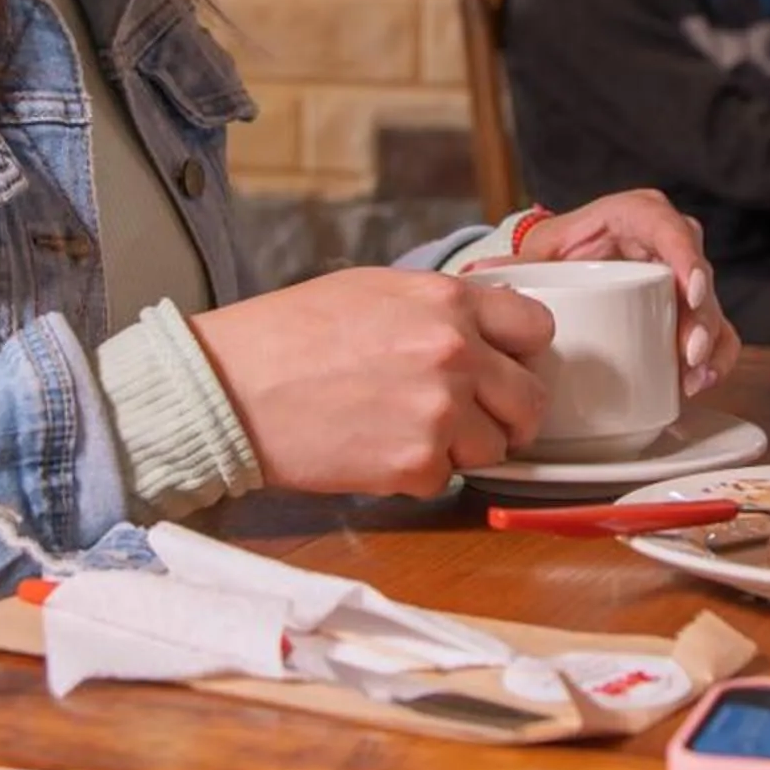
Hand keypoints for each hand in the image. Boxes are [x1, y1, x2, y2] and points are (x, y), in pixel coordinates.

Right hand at [189, 270, 554, 495]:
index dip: (522, 352)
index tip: (505, 366)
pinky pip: (447, 480)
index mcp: (448, 302)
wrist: (232, 388)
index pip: (537, 328)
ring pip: (495, 448)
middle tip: (473, 418)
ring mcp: (440, 412)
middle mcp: (455, 353)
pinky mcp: (416, 464)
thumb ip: (440, 307)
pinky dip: (419, 474)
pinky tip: (378, 450)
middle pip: (531, 400)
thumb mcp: (375, 289)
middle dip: (507, 413)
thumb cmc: (290, 334)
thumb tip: (487, 327)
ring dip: (463, 448)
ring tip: (409, 432)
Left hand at [510, 190, 738, 397]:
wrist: (565, 270)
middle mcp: (665, 242)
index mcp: (633, 216)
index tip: (688, 291)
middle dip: (700, 315)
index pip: (667, 226)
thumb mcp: (538, 255)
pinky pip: (715, 332)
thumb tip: (475, 278)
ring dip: (710, 342)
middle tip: (686, 352)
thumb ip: (513, 267)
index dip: (684, 256)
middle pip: (697, 271)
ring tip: (694, 377)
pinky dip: (714, 356)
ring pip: (711, 306)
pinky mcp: (686, 312)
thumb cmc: (556, 255)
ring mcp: (680, 279)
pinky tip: (701, 381)